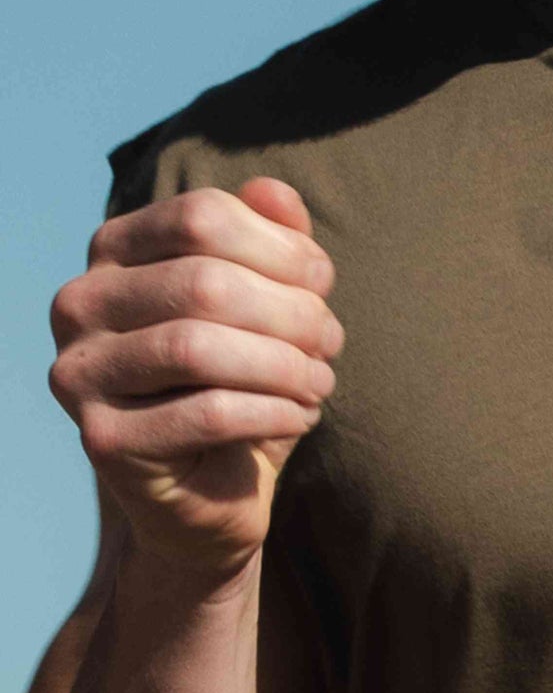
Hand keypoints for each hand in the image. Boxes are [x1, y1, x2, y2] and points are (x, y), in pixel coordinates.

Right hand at [47, 177, 341, 585]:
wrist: (212, 499)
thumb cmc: (242, 391)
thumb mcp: (267, 313)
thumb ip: (273, 246)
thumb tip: (277, 193)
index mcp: (115, 252)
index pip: (201, 217)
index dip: (280, 249)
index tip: (324, 288)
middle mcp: (81, 303)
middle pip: (204, 281)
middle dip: (289, 312)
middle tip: (332, 344)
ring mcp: (81, 372)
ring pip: (198, 347)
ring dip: (282, 364)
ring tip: (321, 383)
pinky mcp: (103, 439)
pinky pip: (204, 414)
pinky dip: (270, 413)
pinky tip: (302, 417)